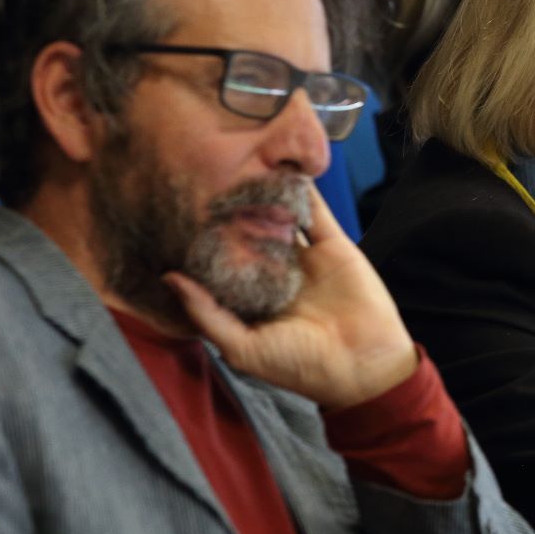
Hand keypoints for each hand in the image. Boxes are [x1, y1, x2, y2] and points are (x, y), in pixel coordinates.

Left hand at [164, 185, 416, 407]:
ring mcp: (306, 260)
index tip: (178, 220)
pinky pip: (316, 214)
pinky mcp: (333, 247)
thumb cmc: (301, 366)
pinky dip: (304, 192)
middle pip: (248, 238)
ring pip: (280, 220)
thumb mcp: (242, 347)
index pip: (223, 266)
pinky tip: (285, 170)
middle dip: (229, 216)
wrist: (363, 366)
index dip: (203, 245)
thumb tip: (170, 278)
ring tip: (240, 167)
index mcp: (254, 302)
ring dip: (265, 198)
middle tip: (204, 185)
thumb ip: (206, 313)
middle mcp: (278, 277)